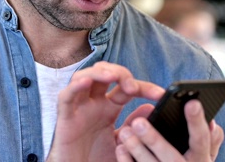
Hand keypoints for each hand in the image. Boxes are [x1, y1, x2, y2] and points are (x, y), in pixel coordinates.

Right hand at [46, 61, 163, 161]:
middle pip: (105, 74)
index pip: (127, 88)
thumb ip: (134, 127)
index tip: (160, 95)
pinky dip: (75, 86)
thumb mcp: (122, 144)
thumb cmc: (96, 160)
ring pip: (85, 77)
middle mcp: (94, 104)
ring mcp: (78, 108)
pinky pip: (66, 96)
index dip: (144, 87)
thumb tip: (150, 108)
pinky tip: (86, 82)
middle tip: (133, 88)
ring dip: (99, 72)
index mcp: (109, 108)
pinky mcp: (64, 118)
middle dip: (120, 74)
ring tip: (112, 77)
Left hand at [115, 100, 224, 161]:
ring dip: (137, 150)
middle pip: (171, 157)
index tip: (191, 103)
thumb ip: (209, 138)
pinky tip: (121, 148)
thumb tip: (211, 121)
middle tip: (138, 122)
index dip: (197, 122)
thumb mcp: (203, 154)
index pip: (201, 139)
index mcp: (201, 158)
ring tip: (126, 132)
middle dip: (155, 141)